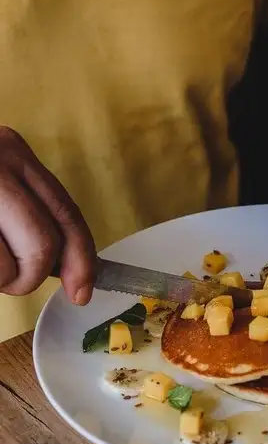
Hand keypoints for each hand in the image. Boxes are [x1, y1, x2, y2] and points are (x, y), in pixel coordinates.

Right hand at [0, 127, 95, 303]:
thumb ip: (28, 210)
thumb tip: (68, 267)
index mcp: (14, 152)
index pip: (67, 213)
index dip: (83, 259)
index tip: (84, 291)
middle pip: (45, 244)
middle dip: (33, 275)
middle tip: (12, 279)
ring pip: (16, 264)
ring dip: (5, 280)